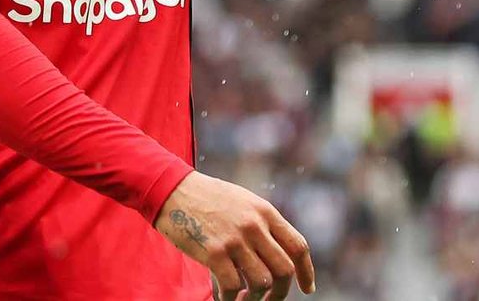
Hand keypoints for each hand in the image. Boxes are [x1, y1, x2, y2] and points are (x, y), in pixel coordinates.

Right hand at [154, 171, 315, 299]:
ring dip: (256, 298)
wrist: (171, 189)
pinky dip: (232, 299)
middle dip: (281, 293)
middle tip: (269, 300)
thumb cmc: (206, 198)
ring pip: (262, 282)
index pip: (298, 246)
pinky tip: (226, 298)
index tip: (307, 288)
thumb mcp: (242, 201)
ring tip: (244, 299)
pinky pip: (233, 287)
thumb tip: (277, 253)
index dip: (307, 272)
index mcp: (265, 211)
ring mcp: (235, 239)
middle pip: (284, 270)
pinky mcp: (214, 252)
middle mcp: (254, 225)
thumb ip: (262, 223)